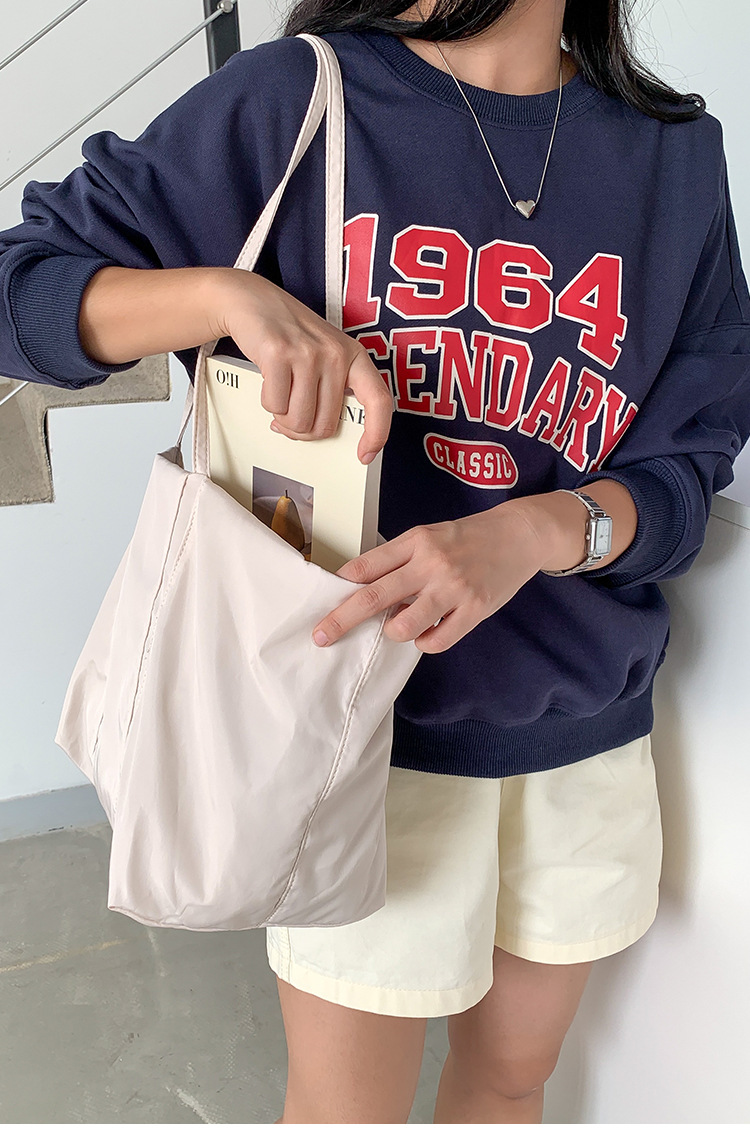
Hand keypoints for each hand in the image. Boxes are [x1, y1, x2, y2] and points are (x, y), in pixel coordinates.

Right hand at [217, 269, 392, 463]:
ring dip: (283, 418)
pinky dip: (268, 403)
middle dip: (304, 430)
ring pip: (299, 421)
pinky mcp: (278, 353)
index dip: (376, 434)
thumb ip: (331, 391)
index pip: (379, 401)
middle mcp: (336, 353)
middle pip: (325, 425)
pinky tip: (269, 382)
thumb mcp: (324, 357)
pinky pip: (275, 405)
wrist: (252, 302)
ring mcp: (308, 353)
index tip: (364, 455)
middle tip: (292, 416)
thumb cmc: (290, 336)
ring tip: (281, 395)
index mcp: (354, 356)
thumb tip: (323, 434)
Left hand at [311, 503, 547, 653]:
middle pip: (374, 597)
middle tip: (321, 636)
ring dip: (392, 632)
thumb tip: (363, 587)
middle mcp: (431, 563)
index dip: (339, 587)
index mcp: (415, 541)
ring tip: (399, 626)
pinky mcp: (475, 609)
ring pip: (404, 625)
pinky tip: (428, 633)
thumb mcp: (429, 535)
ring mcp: (454, 588)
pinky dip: (425, 643)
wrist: (519, 534)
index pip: (366, 566)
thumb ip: (399, 559)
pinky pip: (437, 640)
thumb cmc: (468, 537)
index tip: (322, 603)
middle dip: (342, 619)